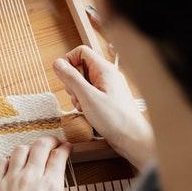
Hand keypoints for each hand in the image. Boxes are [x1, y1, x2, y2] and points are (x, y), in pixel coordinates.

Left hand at [0, 137, 93, 190]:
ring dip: (29, 148)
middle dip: (49, 141)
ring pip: (20, 150)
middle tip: (53, 143)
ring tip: (33, 153)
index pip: (58, 156)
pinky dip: (8, 159)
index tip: (68, 147)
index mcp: (50, 187)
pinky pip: (0, 162)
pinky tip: (11, 165)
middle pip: (40, 146)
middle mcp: (30, 178)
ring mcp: (9, 181)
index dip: (65, 147)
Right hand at [53, 45, 154, 169]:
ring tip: (83, 107)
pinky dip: (84, 101)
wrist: (133, 139)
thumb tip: (57, 63)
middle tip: (76, 96)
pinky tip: (87, 112)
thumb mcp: (87, 97)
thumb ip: (71, 78)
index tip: (64, 77)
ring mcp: (107, 86)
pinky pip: (89, 93)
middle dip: (72, 82)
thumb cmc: (115, 119)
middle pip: (80, 67)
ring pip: (83, 82)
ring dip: (77, 94)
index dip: (69, 61)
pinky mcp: (106, 98)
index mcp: (104, 69)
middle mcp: (106, 75)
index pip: (81, 52)